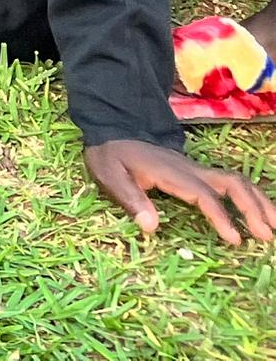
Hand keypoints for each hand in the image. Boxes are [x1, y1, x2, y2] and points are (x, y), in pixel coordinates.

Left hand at [84, 139, 275, 244]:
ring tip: (274, 227)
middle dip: (252, 207)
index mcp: (171, 172)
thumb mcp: (110, 175)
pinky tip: (259, 213)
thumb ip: (130, 199)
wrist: (112, 130)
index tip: (235, 239)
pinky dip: (249, 196)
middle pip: (231, 183)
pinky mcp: (197, 172)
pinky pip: (230, 182)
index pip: (203, 195)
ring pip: (236, 180)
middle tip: (265, 236)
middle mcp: (190, 168)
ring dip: (258, 201)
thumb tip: (151, 227)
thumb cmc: (111, 156)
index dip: (221, 216)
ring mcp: (196, 168)